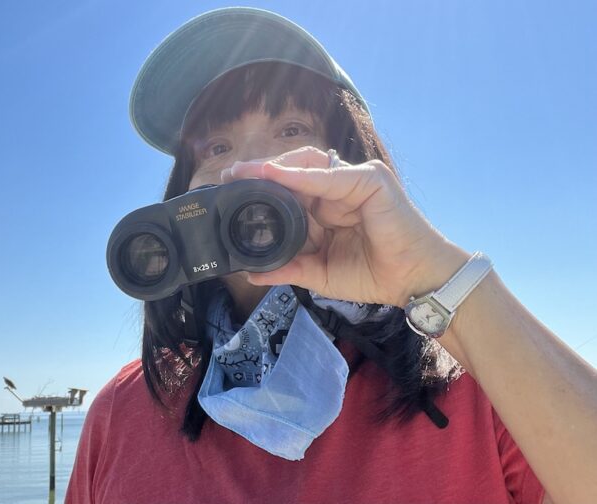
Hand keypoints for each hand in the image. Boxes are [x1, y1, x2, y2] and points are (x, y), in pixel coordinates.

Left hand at [221, 146, 469, 306]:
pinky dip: (302, 175)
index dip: (262, 186)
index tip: (232, 187)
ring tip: (247, 171)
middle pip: (295, 170)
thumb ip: (288, 268)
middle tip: (232, 173)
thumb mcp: (319, 273)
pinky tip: (276, 174)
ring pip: (309, 163)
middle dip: (262, 170)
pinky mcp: (371, 179)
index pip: (290, 188)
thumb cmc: (373, 274)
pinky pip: (330, 176)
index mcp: (327, 208)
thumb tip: (252, 274)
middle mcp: (339, 189)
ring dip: (276, 167)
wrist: (411, 281)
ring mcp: (355, 180)